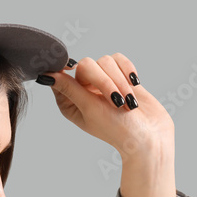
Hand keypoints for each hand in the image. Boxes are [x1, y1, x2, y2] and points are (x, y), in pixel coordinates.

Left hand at [38, 53, 173, 157]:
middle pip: (86, 64)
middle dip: (105, 81)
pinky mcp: (121, 76)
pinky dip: (128, 71)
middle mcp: (84, 90)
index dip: (70, 70)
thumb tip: (46, 74)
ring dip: (120, 81)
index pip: (61, 74)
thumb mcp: (89, 109)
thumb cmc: (117, 129)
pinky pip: (120, 59)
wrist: (149, 136)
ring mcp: (103, 82)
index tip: (79, 72)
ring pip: (106, 61)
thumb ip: (69, 88)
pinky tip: (134, 86)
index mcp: (69, 101)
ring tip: (129, 102)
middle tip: (117, 100)